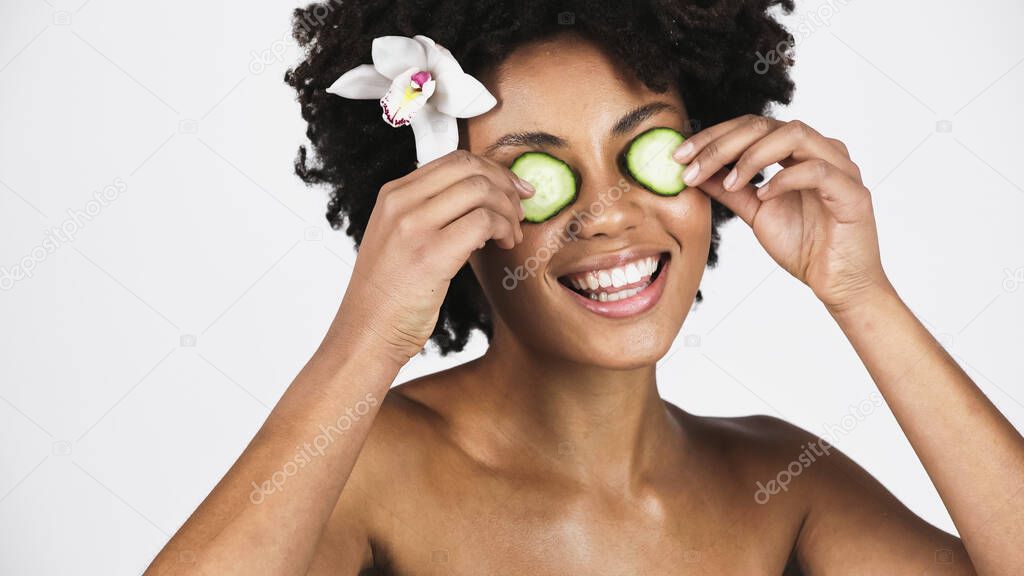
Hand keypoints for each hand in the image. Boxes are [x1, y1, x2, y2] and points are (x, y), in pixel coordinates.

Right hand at [332, 150, 533, 364]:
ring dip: (508, 210)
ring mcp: (413, 226)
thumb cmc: (388, 295)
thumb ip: (427, 213)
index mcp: (393, 195)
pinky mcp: (431, 254)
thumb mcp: (397, 239)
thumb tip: (480, 199)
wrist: (366, 334)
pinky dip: (503, 229)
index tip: (513, 188)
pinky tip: (501, 245)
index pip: (453, 160)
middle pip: (470, 168)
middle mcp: (400, 203)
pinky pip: (483, 221)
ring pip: (481, 190)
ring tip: (511, 234)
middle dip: (506, 184)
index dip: (492, 170)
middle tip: (521, 209)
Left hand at [673, 115, 894, 312]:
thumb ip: (730, 189)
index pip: (752, 127)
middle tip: (691, 165)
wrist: (836, 283)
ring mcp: (840, 168)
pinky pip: (817, 171)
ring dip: (753, 155)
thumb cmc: (804, 246)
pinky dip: (784, 179)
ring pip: (794, 135)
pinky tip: (763, 195)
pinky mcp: (852, 192)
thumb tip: (695, 172)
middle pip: (767, 125)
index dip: (713, 137)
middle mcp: (820, 151)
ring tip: (729, 181)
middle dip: (722, 143)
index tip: (679, 155)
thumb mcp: (755, 212)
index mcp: (798, 153)